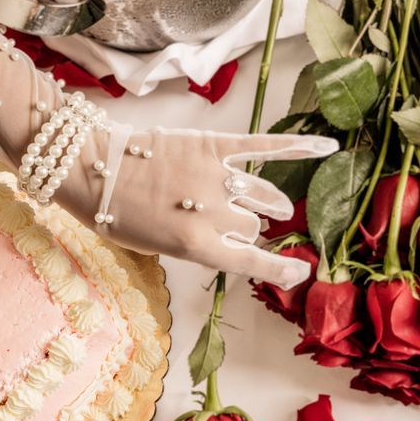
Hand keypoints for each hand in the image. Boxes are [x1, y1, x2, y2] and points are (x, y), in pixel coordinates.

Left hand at [60, 128, 336, 289]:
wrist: (92, 170)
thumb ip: (198, 247)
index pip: (252, 262)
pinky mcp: (212, 146)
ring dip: (270, 204)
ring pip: (261, 197)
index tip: (300, 274)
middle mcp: (212, 215)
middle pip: (252, 226)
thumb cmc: (118, 216)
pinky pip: (262, 147)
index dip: (279, 270)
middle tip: (234, 225)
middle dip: (248, 229)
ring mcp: (215, 178)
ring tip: (276, 207)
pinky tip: (327, 149)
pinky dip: (297, 149)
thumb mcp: (155, 248)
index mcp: (196, 247)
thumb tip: (235, 242)